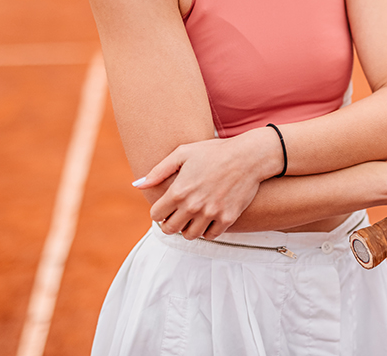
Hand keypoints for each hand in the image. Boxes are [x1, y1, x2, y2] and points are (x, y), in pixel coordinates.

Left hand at [135, 127, 281, 240]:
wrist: (248, 156)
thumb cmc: (214, 151)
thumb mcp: (183, 153)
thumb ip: (158, 171)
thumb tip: (137, 185)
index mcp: (179, 191)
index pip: (156, 215)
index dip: (158, 212)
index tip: (165, 207)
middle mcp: (193, 206)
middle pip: (170, 229)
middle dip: (170, 223)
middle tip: (176, 216)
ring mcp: (211, 213)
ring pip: (190, 235)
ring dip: (187, 229)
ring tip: (191, 218)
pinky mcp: (227, 218)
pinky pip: (211, 235)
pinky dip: (206, 231)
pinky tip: (207, 219)